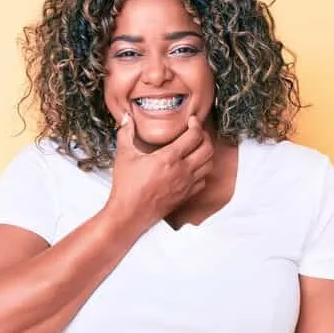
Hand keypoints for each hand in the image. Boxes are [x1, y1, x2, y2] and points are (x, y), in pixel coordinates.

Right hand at [105, 112, 213, 232]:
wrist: (130, 214)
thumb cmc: (126, 186)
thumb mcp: (124, 156)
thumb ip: (126, 133)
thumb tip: (126, 118)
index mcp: (169, 158)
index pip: (194, 136)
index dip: (196, 124)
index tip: (191, 120)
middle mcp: (182, 171)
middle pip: (208, 148)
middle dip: (205, 136)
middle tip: (197, 132)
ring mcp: (186, 185)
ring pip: (209, 165)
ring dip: (206, 153)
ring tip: (196, 148)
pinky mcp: (186, 196)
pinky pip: (203, 181)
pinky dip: (202, 172)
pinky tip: (192, 168)